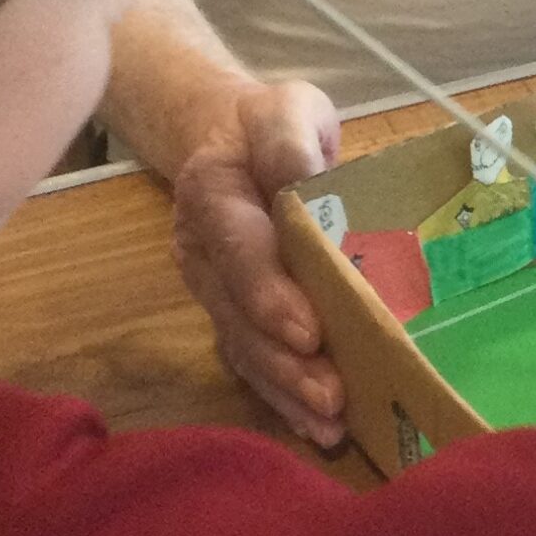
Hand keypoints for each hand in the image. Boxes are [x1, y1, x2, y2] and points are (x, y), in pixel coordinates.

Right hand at [171, 79, 346, 445]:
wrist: (228, 138)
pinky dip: (282, 396)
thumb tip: (302, 179)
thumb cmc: (266, 125)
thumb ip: (287, 139)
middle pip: (238, 314)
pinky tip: (319, 427)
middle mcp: (202, 251)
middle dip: (285, 361)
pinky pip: (251, 360)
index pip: (238, 248)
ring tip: (332, 422)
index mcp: (211, 195)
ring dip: (286, 390)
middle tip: (333, 394)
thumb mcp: (283, 108)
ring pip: (243, 346)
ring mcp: (213, 289)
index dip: (269, 292)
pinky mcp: (231, 314)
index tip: (307, 331)